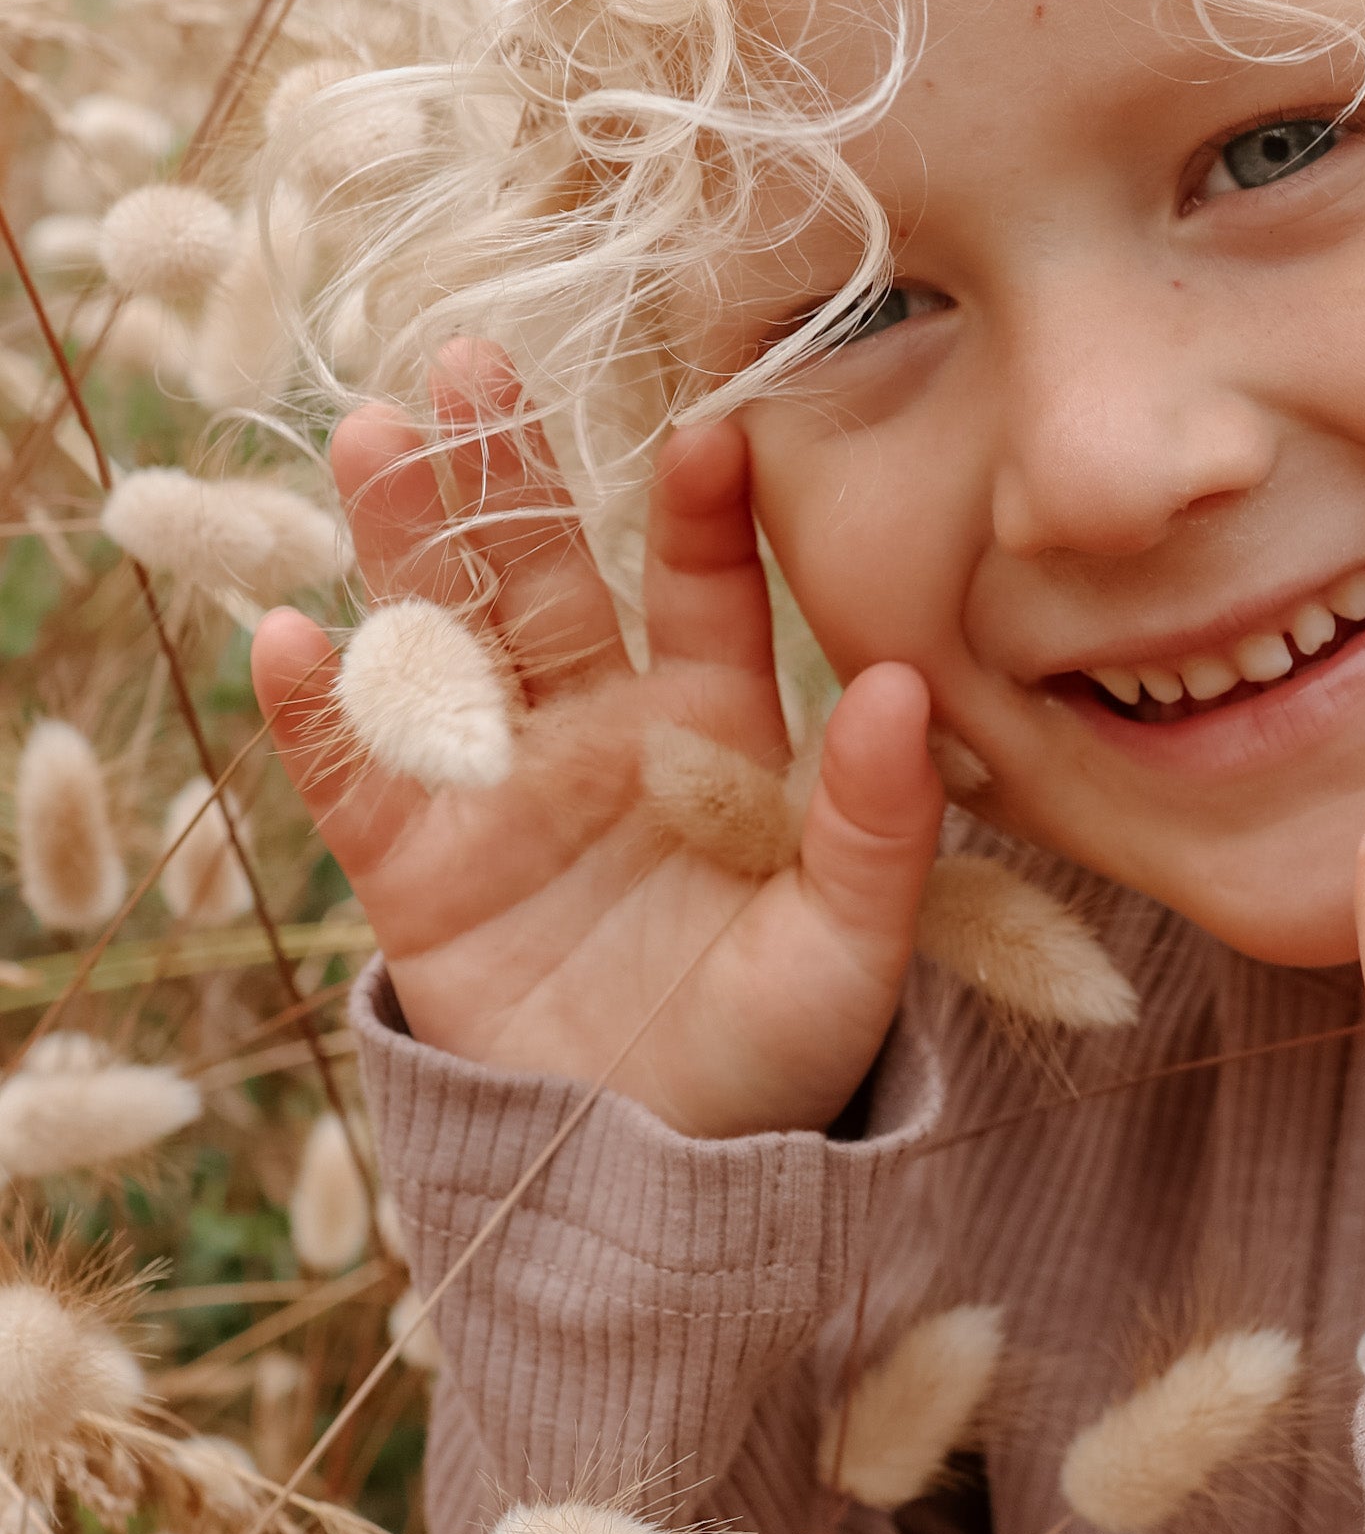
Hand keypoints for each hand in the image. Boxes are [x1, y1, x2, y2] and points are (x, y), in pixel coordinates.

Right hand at [252, 342, 942, 1139]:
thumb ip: (873, 821)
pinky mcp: (418, 871)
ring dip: (408, 544)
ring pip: (444, 640)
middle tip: (470, 359)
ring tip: (373, 438)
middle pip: (546, 578)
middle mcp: (601, 734)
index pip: (704, 592)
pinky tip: (294, 635)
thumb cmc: (776, 1051)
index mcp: (714, 732)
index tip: (709, 431)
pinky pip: (360, 779)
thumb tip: (900, 686)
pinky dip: (322, 713)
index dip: (700, 513)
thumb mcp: (849, 944)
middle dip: (510, 474)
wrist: (660, 1174)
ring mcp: (500, 792)